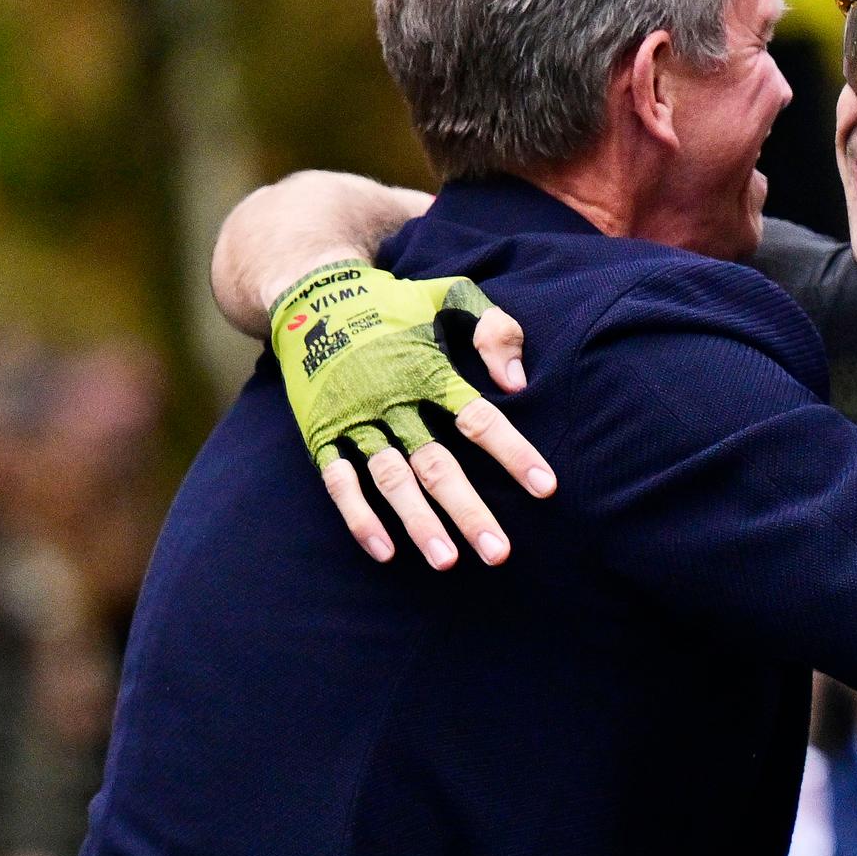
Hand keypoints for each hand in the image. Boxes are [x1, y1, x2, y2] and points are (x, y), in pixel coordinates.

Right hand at [270, 262, 552, 567]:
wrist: (310, 293)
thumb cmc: (395, 302)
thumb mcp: (449, 295)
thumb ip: (493, 329)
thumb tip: (517, 382)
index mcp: (428, 369)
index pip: (479, 419)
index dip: (513, 454)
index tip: (546, 489)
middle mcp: (393, 400)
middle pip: (437, 464)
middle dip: (469, 510)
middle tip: (499, 552)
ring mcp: (356, 420)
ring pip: (392, 480)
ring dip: (418, 522)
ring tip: (447, 562)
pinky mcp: (322, 433)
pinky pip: (339, 481)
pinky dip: (359, 516)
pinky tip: (385, 551)